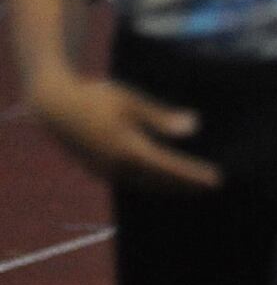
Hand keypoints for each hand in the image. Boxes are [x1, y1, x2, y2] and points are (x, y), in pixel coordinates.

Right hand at [34, 77, 220, 190]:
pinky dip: (151, 183)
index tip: (215, 180)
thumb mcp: (131, 101)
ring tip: (192, 188)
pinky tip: (162, 181)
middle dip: (185, 185)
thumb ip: (161, 117)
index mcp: (127, 148)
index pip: (169, 168)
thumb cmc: (95, 96)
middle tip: (211, 187)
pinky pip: (130, 181)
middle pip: (159, 181)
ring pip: (144, 184)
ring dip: (169, 187)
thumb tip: (193, 127)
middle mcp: (116, 166)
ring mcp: (105, 170)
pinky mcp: (97, 170)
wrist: (53, 106)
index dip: (193, 175)